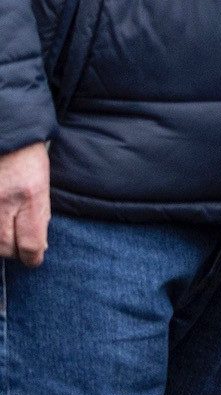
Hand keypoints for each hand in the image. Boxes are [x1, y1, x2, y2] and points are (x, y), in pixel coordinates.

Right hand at [0, 141, 50, 266]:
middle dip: (15, 252)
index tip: (35, 259)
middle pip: (6, 248)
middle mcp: (4, 202)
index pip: (32, 243)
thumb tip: (38, 246)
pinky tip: (0, 224)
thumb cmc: (27, 158)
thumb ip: (40, 214)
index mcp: (31, 195)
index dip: (34, 257)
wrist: (5, 135)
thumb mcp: (43, 183)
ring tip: (7, 233)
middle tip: (20, 247)